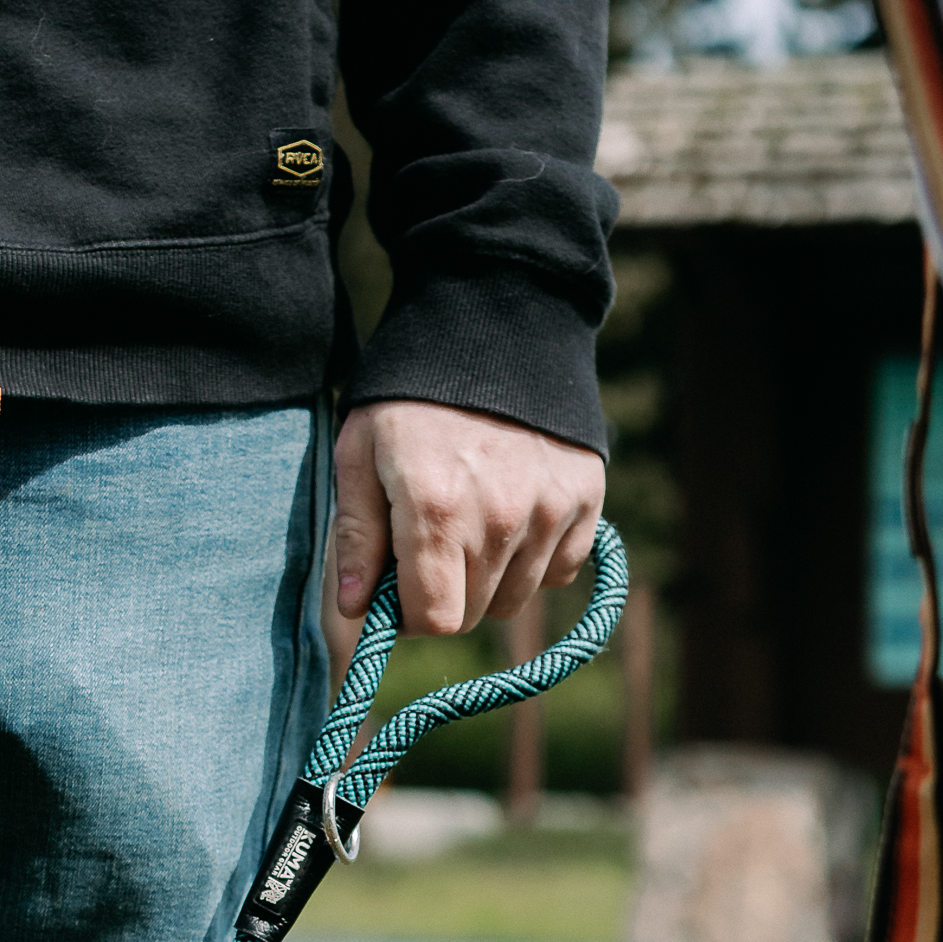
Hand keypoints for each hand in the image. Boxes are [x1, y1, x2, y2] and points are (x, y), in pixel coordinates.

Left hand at [332, 401, 603, 642]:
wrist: (494, 321)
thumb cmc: (410, 393)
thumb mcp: (360, 453)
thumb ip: (357, 536)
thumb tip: (356, 610)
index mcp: (435, 509)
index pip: (437, 620)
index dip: (410, 615)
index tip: (399, 589)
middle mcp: (500, 518)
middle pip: (474, 613)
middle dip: (446, 595)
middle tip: (432, 547)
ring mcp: (550, 509)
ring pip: (516, 597)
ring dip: (489, 579)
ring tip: (472, 522)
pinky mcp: (586, 498)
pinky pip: (560, 570)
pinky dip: (535, 558)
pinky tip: (513, 514)